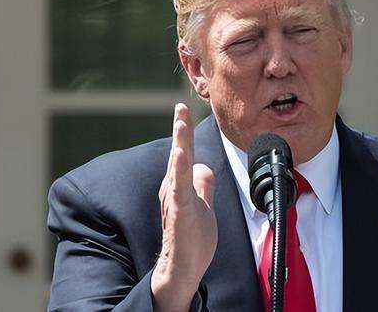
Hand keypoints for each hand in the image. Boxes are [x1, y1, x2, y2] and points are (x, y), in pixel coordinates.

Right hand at [151, 103, 216, 311]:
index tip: (183, 109)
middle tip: (181, 107)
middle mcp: (174, 191)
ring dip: (179, 145)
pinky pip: (180, 190)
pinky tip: (182, 156)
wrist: (183, 270)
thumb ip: (203, 186)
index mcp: (181, 187)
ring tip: (181, 124)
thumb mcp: (203, 207)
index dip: (184, 132)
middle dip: (180, 130)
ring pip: (177, 169)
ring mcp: (176, 202)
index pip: (184, 154)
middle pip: (179, 155)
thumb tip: (203, 167)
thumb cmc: (191, 241)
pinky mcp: (179, 215)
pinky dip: (179, 172)